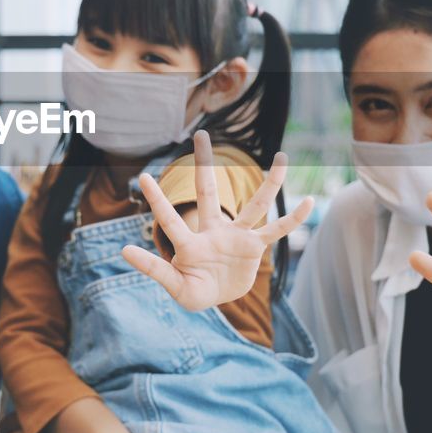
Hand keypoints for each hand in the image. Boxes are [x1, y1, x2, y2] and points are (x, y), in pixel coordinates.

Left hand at [121, 131, 312, 310]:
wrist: (216, 298)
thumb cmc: (193, 290)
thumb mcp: (174, 286)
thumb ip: (154, 269)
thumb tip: (123, 251)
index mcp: (190, 244)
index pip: (170, 218)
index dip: (157, 200)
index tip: (142, 177)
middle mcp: (213, 232)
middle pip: (208, 193)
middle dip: (205, 165)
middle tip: (200, 134)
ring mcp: (236, 237)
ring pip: (255, 206)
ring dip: (269, 183)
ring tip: (283, 156)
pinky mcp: (254, 247)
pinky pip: (276, 230)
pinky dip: (292, 219)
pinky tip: (308, 202)